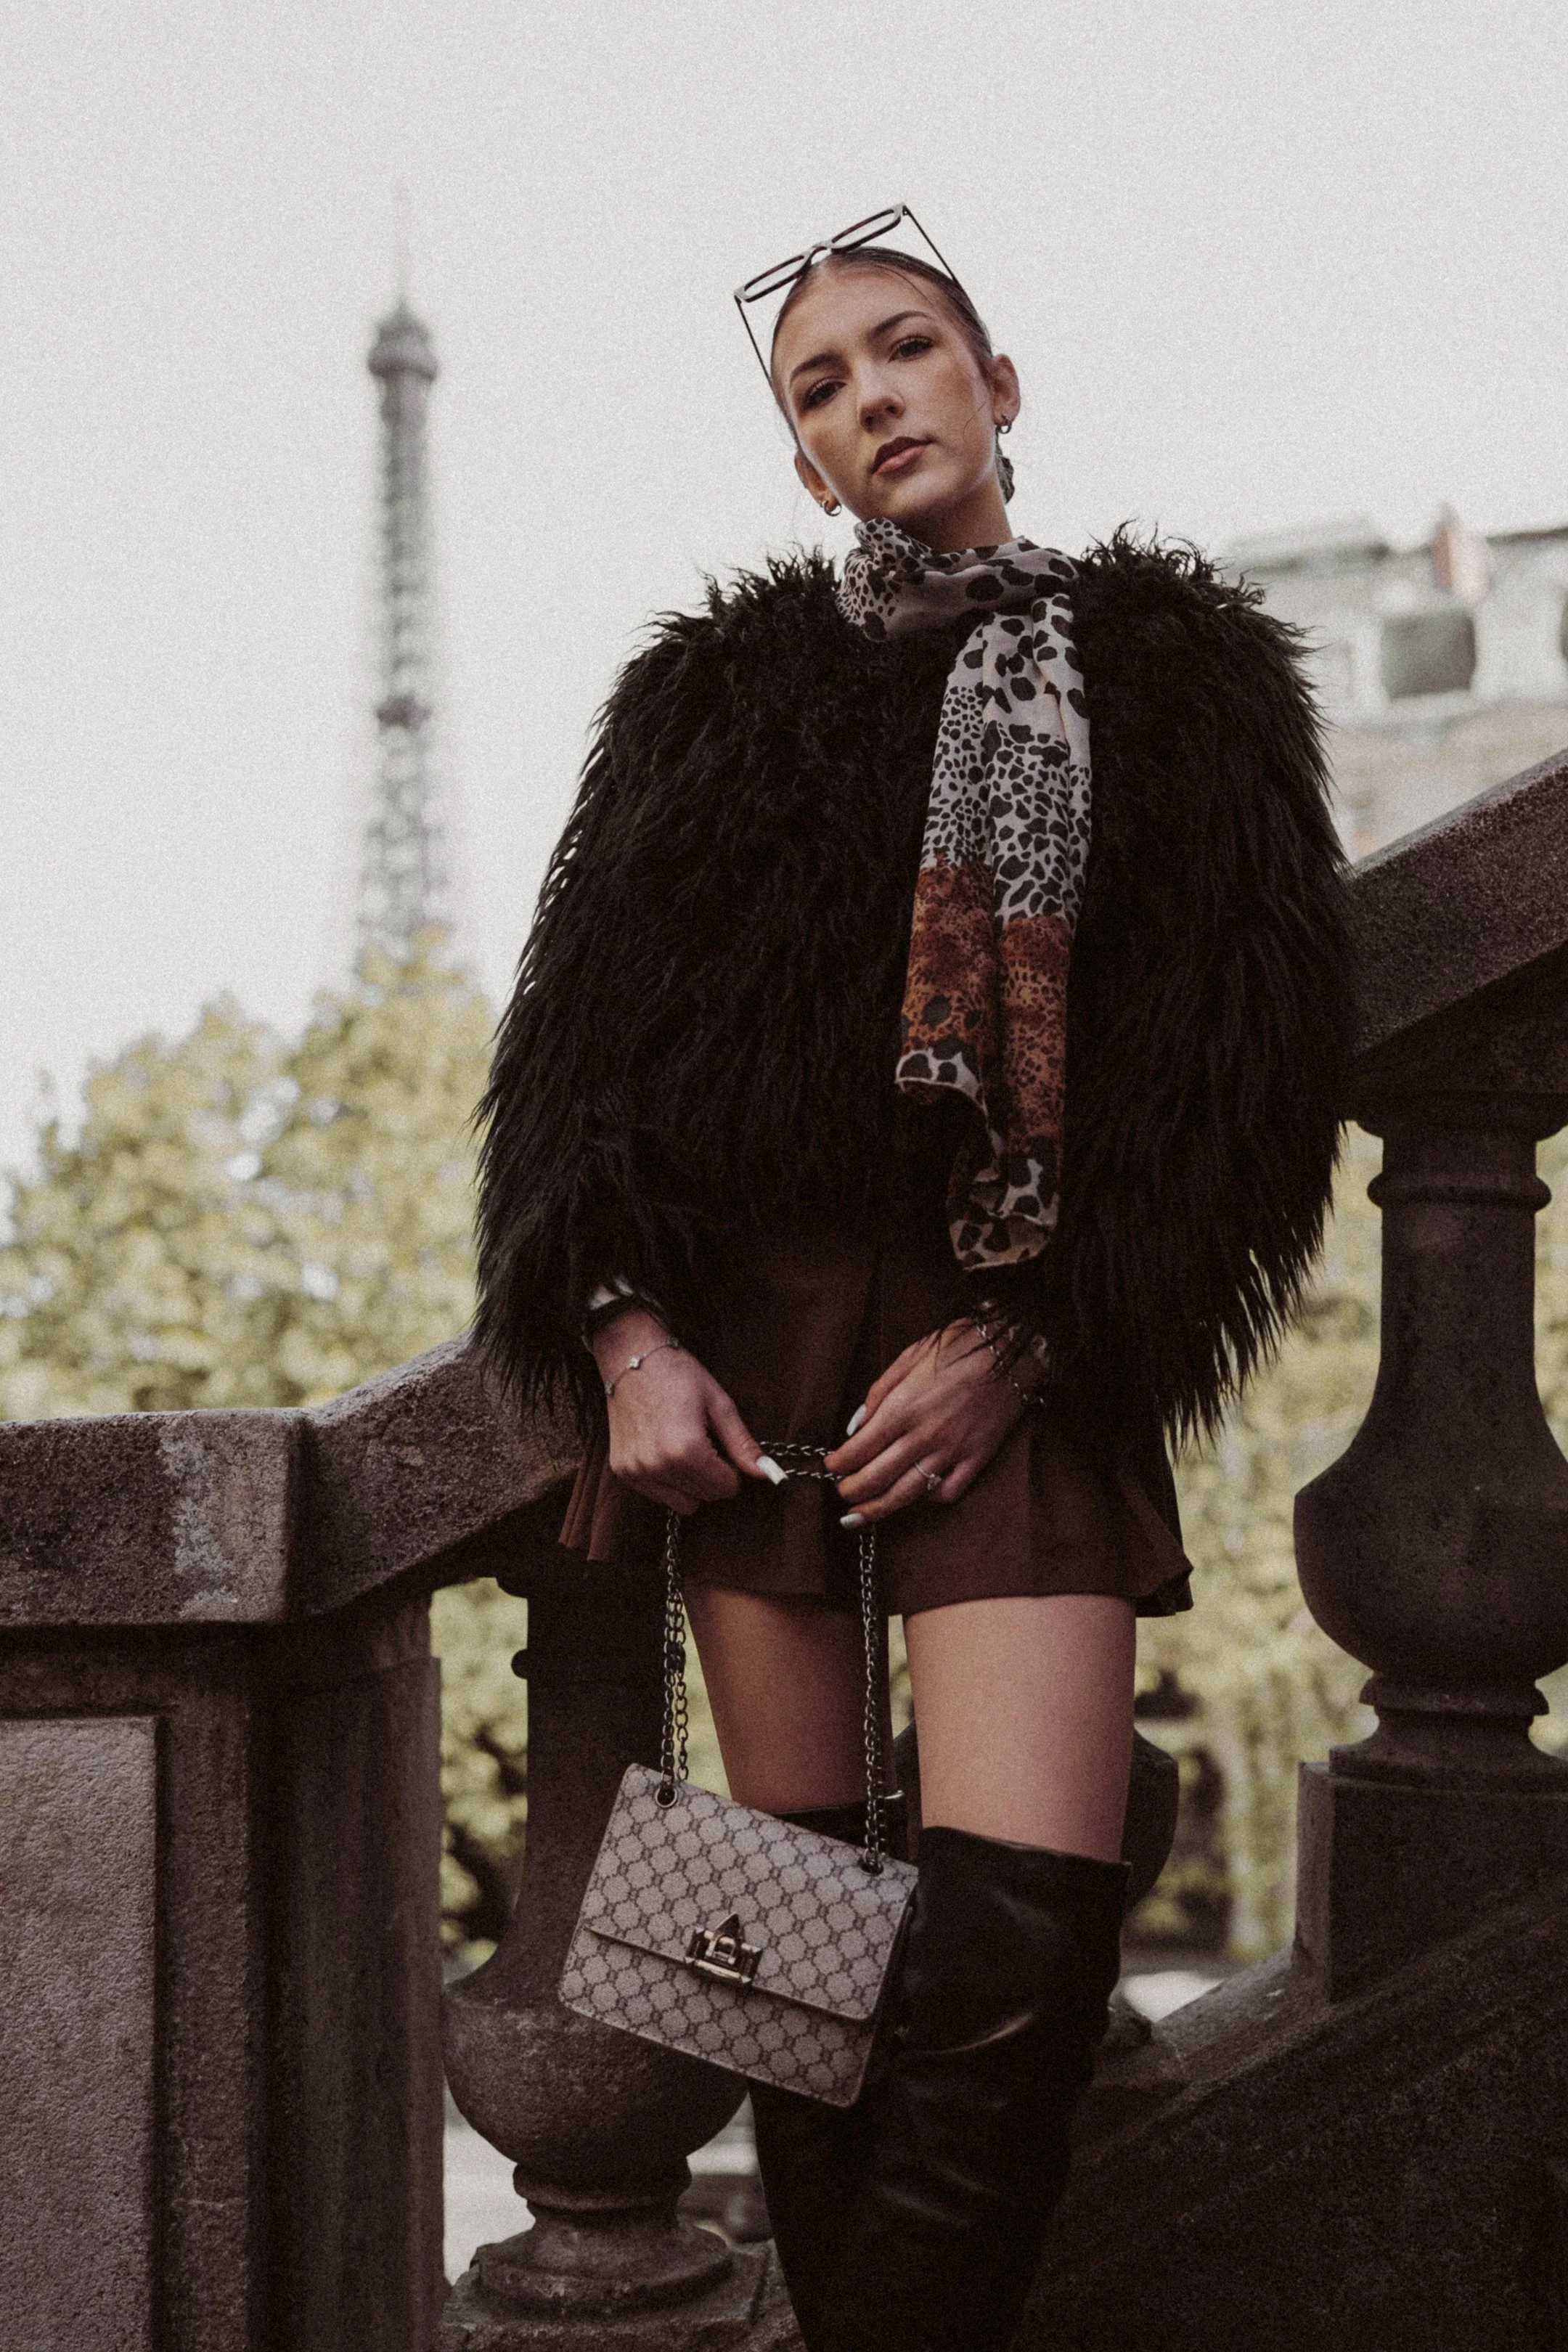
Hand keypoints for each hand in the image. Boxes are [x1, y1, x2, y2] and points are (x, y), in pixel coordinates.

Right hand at [593, 1309, 770, 1515]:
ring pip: (683, 1502)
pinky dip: (668, 1482)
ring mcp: (637, 1471)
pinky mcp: (622, 1471)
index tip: (725, 1448)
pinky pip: (658, 1495)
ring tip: (686, 1449)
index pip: (726, 1488)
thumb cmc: (678, 1375)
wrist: (630, 1357)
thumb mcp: (718, 1404)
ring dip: (691, 1484)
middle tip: (707, 1444)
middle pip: (706, 1496)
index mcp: (687, 1450)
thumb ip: (742, 1444)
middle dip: (714, 1477)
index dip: (733, 1471)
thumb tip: (768, 1473)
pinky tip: (665, 1452)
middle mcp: (659, 1466)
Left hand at [824, 1321, 1036, 1525]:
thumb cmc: (959, 1346)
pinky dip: (928, 1499)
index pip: (858, 1450)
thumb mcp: (909, 1357)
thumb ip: (878, 1393)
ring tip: (858, 1517)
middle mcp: (924, 1435)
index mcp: (903, 1407)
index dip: (838, 1464)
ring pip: (907, 1494)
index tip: (829, 1467)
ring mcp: (952, 1451)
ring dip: (878, 1509)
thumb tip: (854, 1427)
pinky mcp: (977, 1459)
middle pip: (876, 1477)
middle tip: (840, 1494)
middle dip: (851, 1491)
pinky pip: (948, 1491)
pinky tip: (914, 1496)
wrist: (1014, 1348)